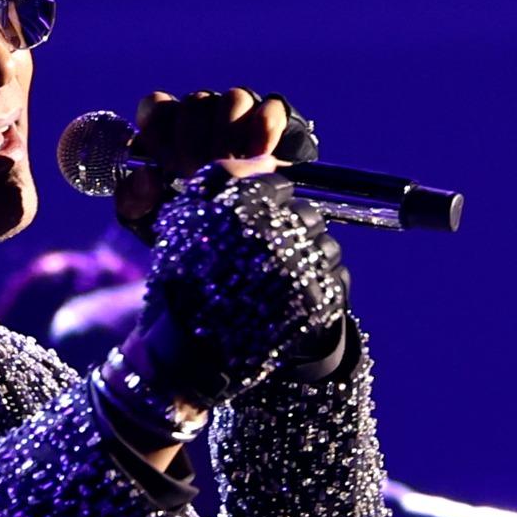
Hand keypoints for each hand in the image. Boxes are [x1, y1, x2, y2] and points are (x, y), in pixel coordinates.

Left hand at [112, 87, 296, 242]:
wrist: (249, 234)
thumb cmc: (193, 219)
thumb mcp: (154, 218)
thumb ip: (135, 200)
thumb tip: (147, 175)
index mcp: (169, 130)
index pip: (157, 104)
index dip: (158, 127)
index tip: (163, 160)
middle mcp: (204, 116)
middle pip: (195, 103)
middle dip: (192, 143)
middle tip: (195, 175)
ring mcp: (240, 116)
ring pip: (233, 99)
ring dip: (228, 136)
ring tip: (228, 168)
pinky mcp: (274, 122)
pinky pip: (271, 109)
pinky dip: (264, 128)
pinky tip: (259, 155)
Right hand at [130, 160, 349, 407]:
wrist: (185, 356)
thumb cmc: (181, 285)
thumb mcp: (183, 220)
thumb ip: (222, 179)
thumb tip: (266, 159)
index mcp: (239, 209)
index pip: (277, 185)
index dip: (267, 203)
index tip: (256, 222)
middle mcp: (272, 234)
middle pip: (306, 213)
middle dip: (289, 229)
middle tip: (268, 254)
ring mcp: (298, 270)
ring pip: (324, 245)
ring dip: (307, 257)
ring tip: (279, 279)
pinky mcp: (317, 302)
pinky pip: (336, 277)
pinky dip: (319, 285)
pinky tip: (292, 299)